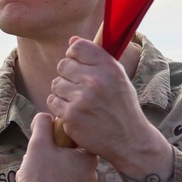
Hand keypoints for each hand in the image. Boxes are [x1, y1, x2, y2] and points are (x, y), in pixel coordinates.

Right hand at [12, 112, 99, 181]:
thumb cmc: (42, 179)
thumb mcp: (39, 145)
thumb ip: (42, 124)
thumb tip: (45, 117)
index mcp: (88, 157)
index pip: (71, 134)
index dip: (52, 134)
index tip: (41, 141)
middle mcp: (89, 172)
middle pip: (60, 152)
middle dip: (39, 156)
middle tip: (29, 162)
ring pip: (53, 168)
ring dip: (34, 171)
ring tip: (23, 180)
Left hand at [47, 37, 172, 178]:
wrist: (129, 140)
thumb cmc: (122, 106)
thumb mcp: (118, 77)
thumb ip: (96, 58)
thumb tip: (72, 40)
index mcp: (109, 68)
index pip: (77, 47)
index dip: (74, 55)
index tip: (77, 64)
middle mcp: (95, 81)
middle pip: (63, 65)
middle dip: (68, 75)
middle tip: (79, 88)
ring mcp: (82, 99)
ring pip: (56, 83)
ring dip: (63, 92)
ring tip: (78, 101)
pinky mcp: (71, 116)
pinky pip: (52, 101)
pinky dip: (60, 106)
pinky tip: (74, 112)